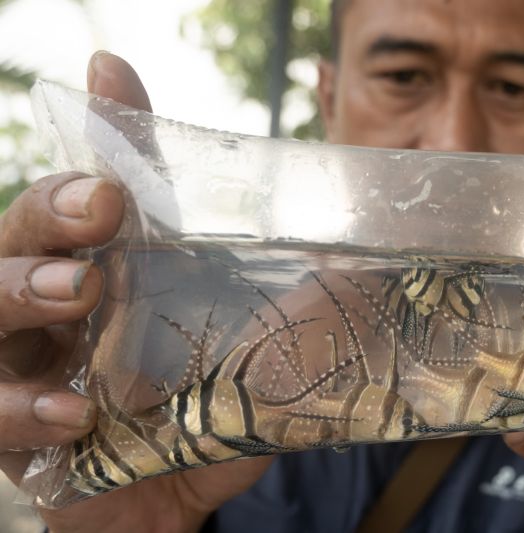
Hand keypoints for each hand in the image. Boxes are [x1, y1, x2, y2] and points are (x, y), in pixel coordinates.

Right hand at [0, 52, 271, 532]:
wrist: (170, 505)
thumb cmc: (204, 421)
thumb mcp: (252, 360)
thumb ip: (291, 318)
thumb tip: (361, 268)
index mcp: (113, 274)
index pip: (102, 192)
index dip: (105, 130)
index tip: (111, 71)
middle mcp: (57, 305)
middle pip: (22, 230)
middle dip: (53, 208)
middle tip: (100, 205)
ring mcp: (24, 364)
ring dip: (23, 287)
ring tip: (76, 289)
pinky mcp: (10, 432)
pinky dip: (21, 404)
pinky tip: (73, 411)